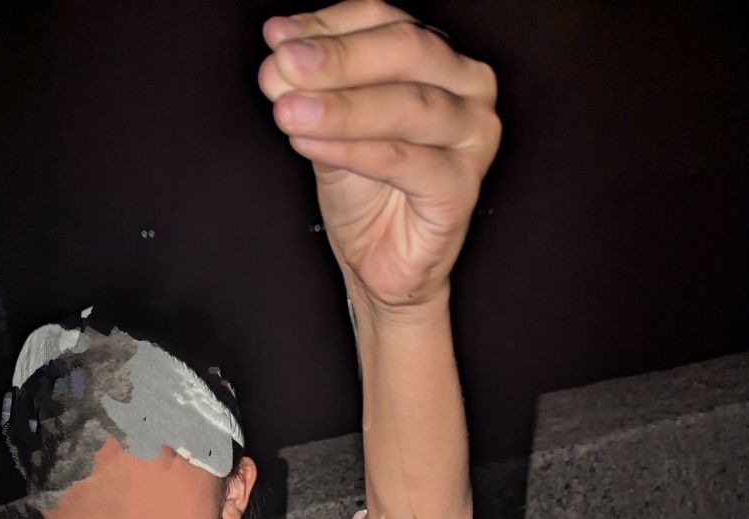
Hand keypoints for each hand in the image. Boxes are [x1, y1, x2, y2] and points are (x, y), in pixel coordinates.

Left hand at [260, 1, 500, 312]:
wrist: (379, 263)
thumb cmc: (365, 191)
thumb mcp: (326, 127)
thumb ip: (308, 90)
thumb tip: (277, 57)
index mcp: (437, 58)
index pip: (385, 20)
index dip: (329, 26)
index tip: (279, 39)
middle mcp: (467, 87)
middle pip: (405, 51)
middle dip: (337, 60)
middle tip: (285, 67)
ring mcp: (473, 137)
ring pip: (407, 106)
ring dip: (341, 108)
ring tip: (290, 111)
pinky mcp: (462, 187)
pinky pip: (405, 161)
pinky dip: (354, 150)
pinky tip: (312, 146)